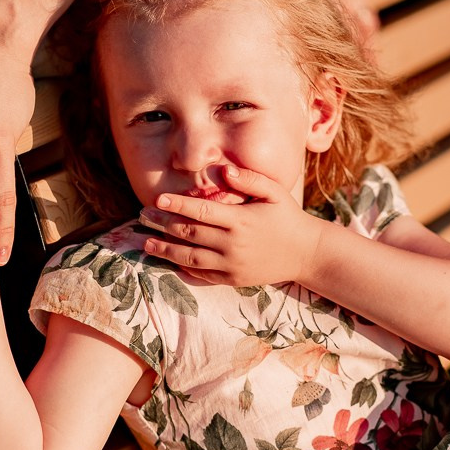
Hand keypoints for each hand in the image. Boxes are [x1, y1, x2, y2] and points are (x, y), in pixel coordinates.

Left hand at [139, 165, 317, 286]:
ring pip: (190, 258)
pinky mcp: (232, 279)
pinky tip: (168, 261)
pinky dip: (183, 269)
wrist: (306, 254)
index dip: (177, 205)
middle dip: (163, 224)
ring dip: (165, 250)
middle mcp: (232, 244)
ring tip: (146, 243)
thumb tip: (224, 170)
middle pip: (190, 234)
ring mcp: (231, 265)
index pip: (201, 212)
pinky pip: (202, 276)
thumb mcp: (275, 192)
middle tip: (143, 216)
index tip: (157, 199)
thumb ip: (250, 179)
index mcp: (240, 220)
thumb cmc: (288, 217)